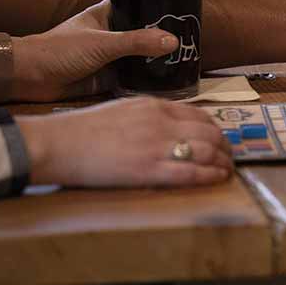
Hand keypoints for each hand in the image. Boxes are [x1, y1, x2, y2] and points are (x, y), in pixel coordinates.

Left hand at [12, 0, 177, 100]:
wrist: (30, 79)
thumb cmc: (60, 50)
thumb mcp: (102, 43)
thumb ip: (136, 42)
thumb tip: (173, 41)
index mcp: (106, 15)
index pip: (135, 1)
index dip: (155, 0)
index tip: (182, 2)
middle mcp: (112, 34)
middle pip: (144, 30)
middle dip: (164, 34)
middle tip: (194, 35)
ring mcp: (112, 57)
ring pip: (141, 55)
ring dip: (158, 57)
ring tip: (190, 56)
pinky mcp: (111, 77)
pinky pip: (135, 77)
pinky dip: (149, 78)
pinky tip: (172, 78)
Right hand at [17, 97, 232, 186]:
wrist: (57, 143)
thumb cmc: (82, 129)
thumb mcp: (123, 109)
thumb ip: (149, 115)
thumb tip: (170, 124)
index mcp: (154, 106)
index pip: (199, 115)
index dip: (215, 129)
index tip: (219, 139)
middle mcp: (161, 123)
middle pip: (209, 133)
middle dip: (225, 146)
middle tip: (228, 156)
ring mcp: (157, 146)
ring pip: (206, 151)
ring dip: (223, 162)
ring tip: (227, 170)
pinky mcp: (149, 170)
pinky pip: (191, 172)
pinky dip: (211, 175)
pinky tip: (218, 178)